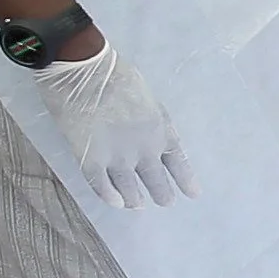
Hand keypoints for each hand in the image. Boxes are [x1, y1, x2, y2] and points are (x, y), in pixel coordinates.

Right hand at [34, 33, 193, 208]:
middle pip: (157, 181)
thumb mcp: (148, 99)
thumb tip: (146, 135)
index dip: (186, 180)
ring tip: (137, 205)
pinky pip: (102, 186)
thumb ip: (150, 122)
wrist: (85, 72)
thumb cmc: (116, 75)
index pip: (178, 163)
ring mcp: (118, 159)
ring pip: (130, 190)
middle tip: (165, 202)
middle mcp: (145, 151)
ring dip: (135, 200)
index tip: (194, 194)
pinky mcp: (91, 161)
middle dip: (162, 194)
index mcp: (162, 132)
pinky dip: (109, 197)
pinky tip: (115, 203)